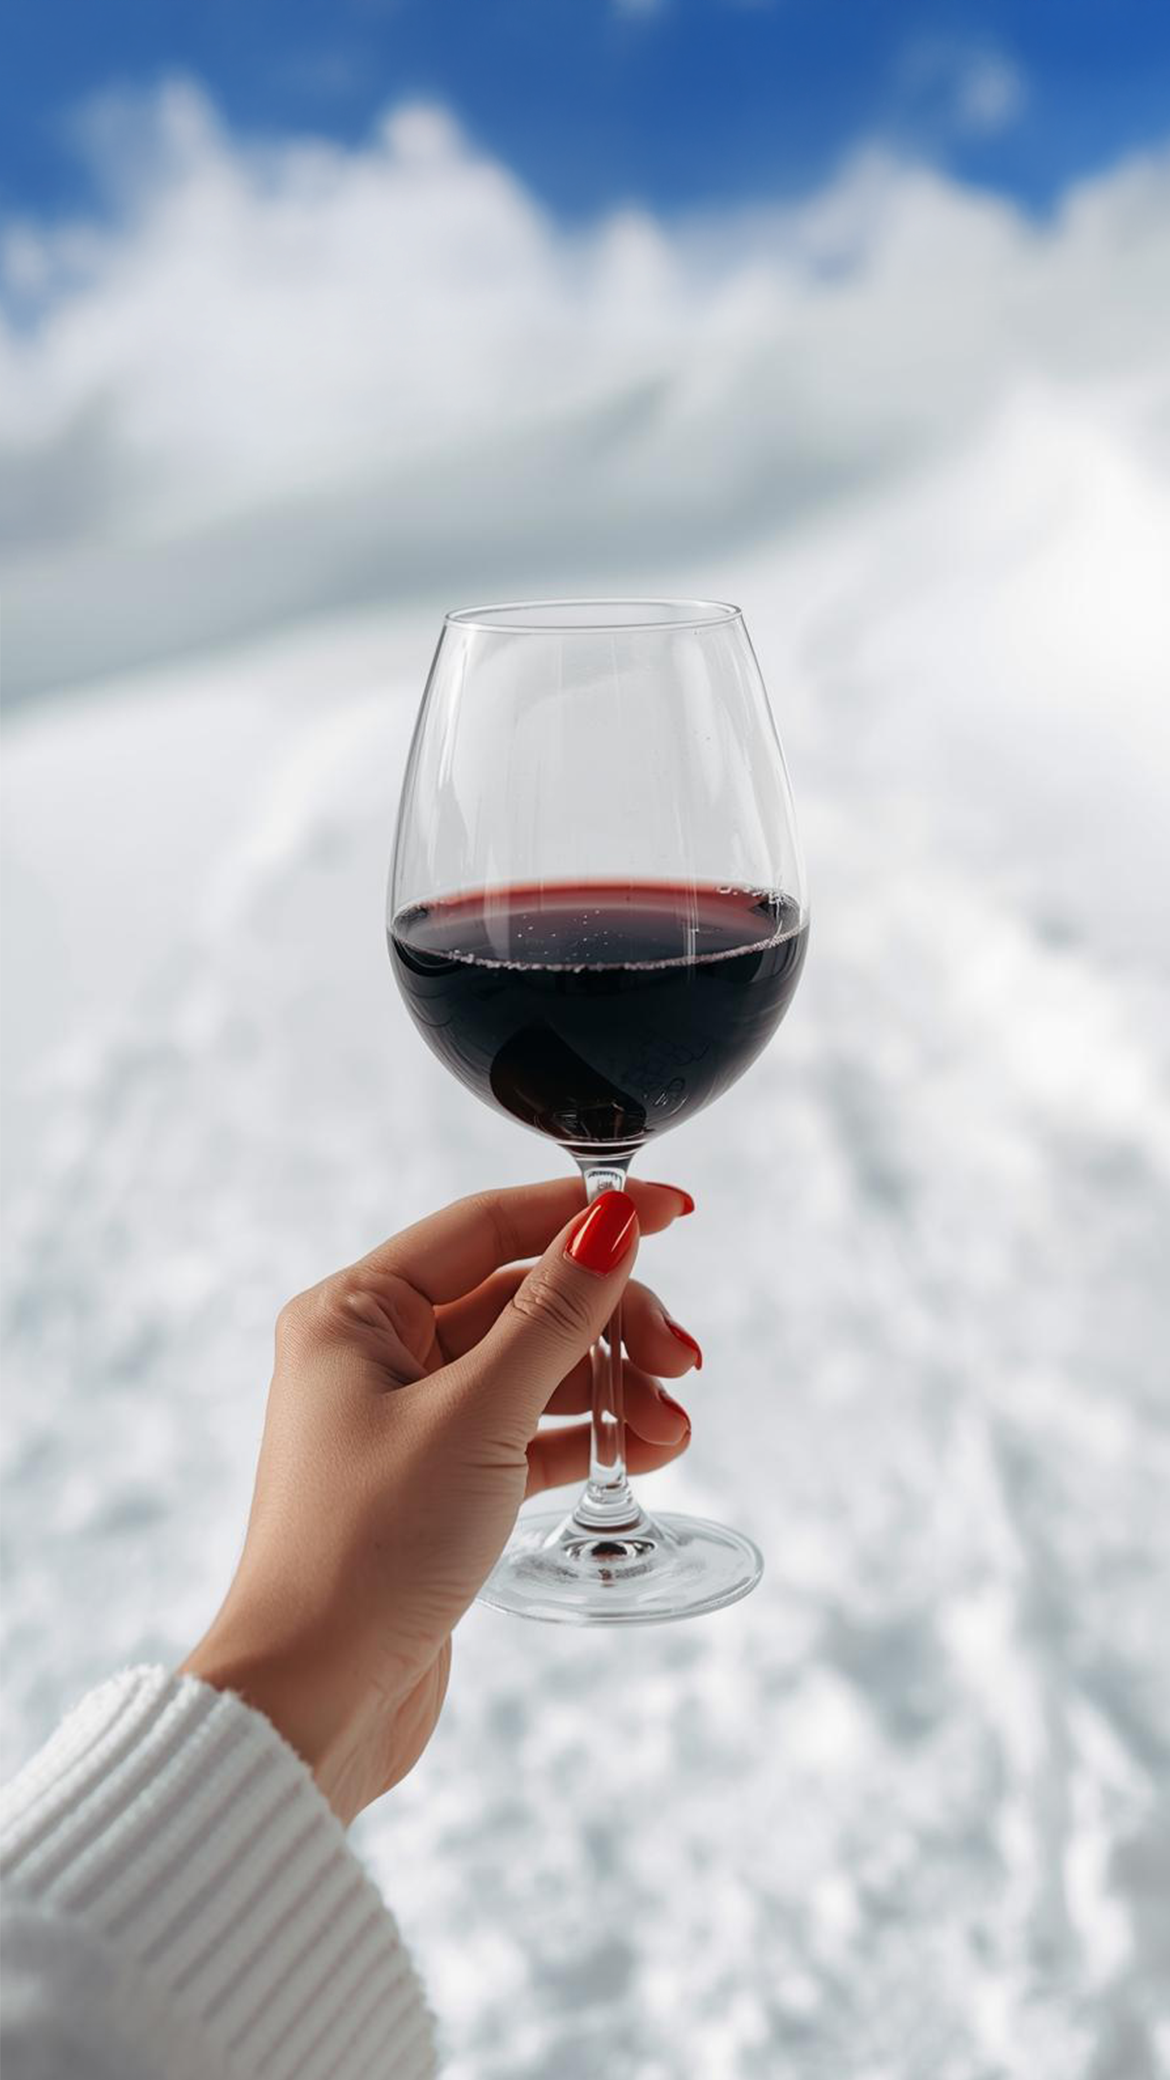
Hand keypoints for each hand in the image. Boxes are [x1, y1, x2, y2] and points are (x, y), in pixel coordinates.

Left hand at [181, 1178, 697, 1822]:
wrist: (312, 1706)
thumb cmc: (367, 1552)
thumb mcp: (476, 1417)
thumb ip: (553, 1315)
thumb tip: (611, 1220)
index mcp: (355, 1312)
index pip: (491, 1227)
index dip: (587, 1214)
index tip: (676, 1210)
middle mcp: (375, 1356)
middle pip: (522, 1299)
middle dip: (611, 1322)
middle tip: (684, 1361)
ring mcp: (409, 1423)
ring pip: (534, 1370)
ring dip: (611, 1386)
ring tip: (673, 1426)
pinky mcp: (439, 1487)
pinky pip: (528, 1433)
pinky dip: (587, 1437)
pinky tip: (647, 1450)